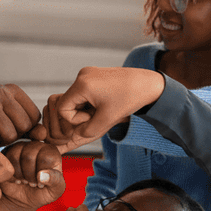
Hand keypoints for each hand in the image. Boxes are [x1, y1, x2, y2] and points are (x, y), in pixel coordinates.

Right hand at [0, 84, 40, 146]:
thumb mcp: (13, 124)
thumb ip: (31, 130)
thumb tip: (44, 134)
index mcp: (12, 90)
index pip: (34, 117)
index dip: (24, 129)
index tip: (9, 125)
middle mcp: (0, 91)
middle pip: (24, 125)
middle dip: (14, 135)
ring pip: (10, 134)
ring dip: (1, 140)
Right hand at [0, 141, 65, 210]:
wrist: (23, 199)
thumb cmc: (42, 192)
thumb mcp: (55, 191)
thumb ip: (56, 181)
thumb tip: (42, 175)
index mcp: (52, 152)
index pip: (46, 158)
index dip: (42, 174)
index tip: (42, 183)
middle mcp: (37, 145)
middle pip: (29, 156)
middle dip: (29, 176)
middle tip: (32, 184)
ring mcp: (21, 147)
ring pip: (16, 156)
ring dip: (20, 175)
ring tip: (24, 181)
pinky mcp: (8, 152)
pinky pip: (5, 160)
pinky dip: (11, 174)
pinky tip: (16, 180)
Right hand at [42, 67, 165, 152]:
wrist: (148, 84)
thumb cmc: (130, 99)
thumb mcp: (107, 120)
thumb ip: (87, 131)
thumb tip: (74, 136)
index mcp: (82, 84)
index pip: (62, 109)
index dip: (74, 120)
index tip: (92, 118)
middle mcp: (82, 75)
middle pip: (65, 103)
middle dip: (77, 115)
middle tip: (96, 117)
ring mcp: (87, 74)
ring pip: (74, 99)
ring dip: (83, 109)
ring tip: (101, 111)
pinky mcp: (93, 75)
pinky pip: (82, 93)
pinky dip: (89, 103)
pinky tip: (103, 105)